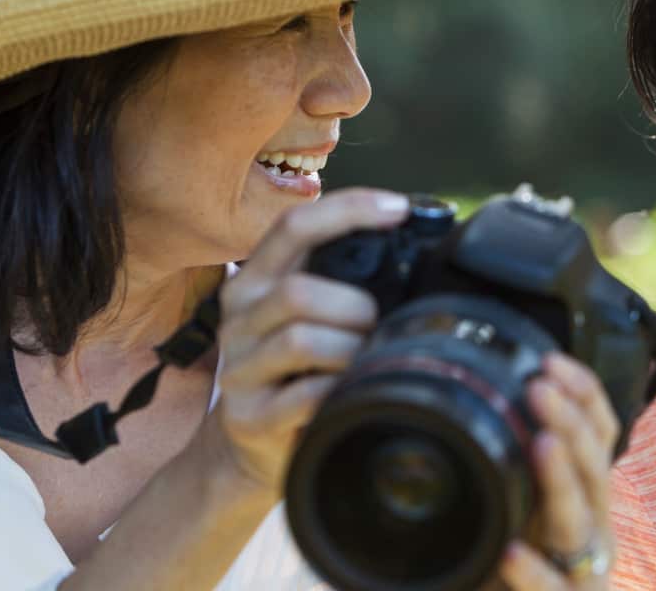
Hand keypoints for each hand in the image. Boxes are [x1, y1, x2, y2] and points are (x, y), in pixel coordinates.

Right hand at [202, 188, 409, 497]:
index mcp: (256, 280)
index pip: (294, 227)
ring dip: (350, 349)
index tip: (400, 209)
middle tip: (380, 326)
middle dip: (356, 307)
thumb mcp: (308, 315)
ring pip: (301, 339)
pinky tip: (350, 391)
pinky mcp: (248, 415)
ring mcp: (238, 367)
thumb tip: (417, 250)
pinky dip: (339, 390)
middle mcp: (238, 316)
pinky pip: (304, 394)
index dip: (348, 210)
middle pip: (298, 291)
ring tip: (367, 359)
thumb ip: (341, 281)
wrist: (250, 445)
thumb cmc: (297, 370)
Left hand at [499, 353, 619, 590]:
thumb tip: (480, 400)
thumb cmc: (522, 567)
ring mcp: (584, 570)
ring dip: (562, 479)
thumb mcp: (523, 506)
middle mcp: (593, 526)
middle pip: (594, 467)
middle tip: (540, 387)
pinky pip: (552, 590)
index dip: (583, 394)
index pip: (600, 433)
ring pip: (580, 520)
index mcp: (587, 494)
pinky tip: (511, 553)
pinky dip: (534, 572)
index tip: (549, 360)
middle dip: (572, 422)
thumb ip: (513, 464)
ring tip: (543, 445)